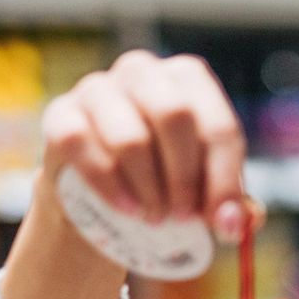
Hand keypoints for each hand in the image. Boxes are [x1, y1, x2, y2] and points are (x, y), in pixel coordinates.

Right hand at [2, 51, 253, 298]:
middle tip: (184, 218)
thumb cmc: (165, 181)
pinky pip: (83, 147)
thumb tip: (237, 222)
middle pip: (175, 116)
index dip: (225, 181)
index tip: (224, 225)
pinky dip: (110, 186)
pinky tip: (126, 209)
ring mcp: (97, 88)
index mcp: (189, 80)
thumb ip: (229, 205)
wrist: (100, 194)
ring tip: (155, 218)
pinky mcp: (61, 115)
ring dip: (148, 188)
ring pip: (131, 138)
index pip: (219, 126)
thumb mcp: (203, 190)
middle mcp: (143, 72)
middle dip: (184, 178)